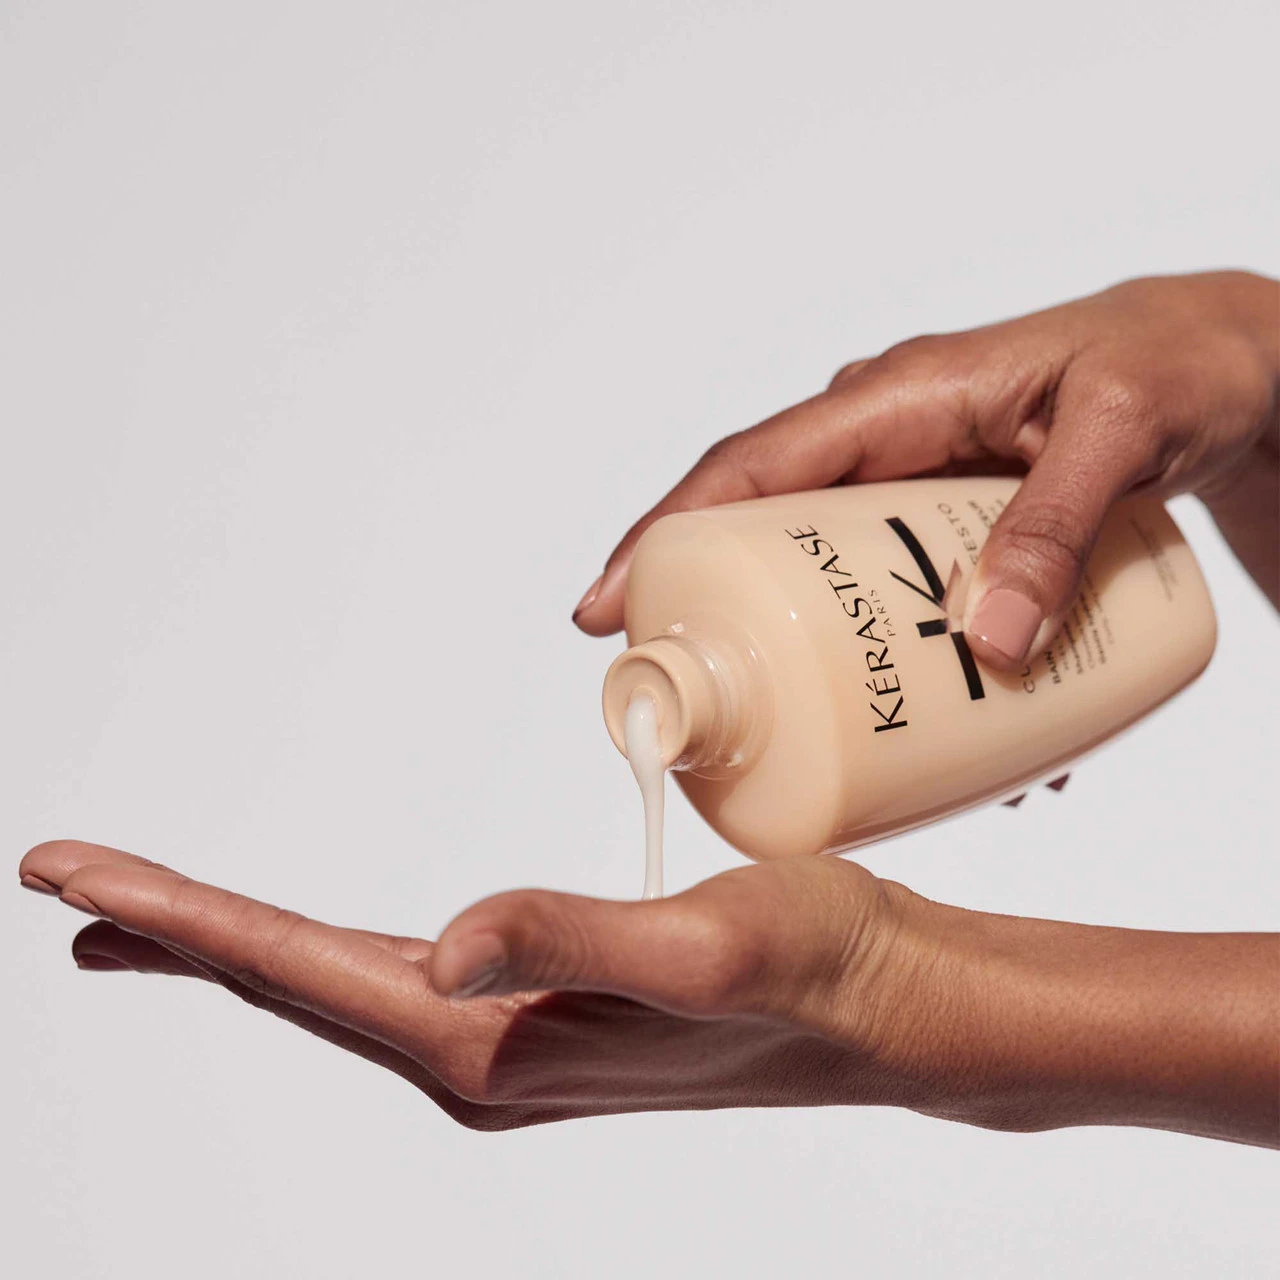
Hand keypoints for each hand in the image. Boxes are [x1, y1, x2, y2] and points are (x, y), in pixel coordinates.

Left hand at [19, 841, 1278, 1143]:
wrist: (884, 1000)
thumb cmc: (812, 971)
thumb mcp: (699, 947)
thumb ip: (568, 942)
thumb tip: (439, 949)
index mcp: (490, 1042)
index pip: (300, 970)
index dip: (177, 919)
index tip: (64, 879)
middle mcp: (480, 1052)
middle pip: (292, 981)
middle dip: (173, 931)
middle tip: (64, 885)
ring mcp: (506, 1036)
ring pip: (332, 983)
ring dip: (233, 946)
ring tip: (145, 919)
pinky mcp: (539, 1007)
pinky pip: (389, 976)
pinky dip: (315, 951)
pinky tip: (310, 948)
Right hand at [573, 270, 1279, 666]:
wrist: (1228, 369)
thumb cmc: (1172, 367)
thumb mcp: (1122, 435)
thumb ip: (1055, 530)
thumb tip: (987, 643)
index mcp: (896, 399)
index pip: (751, 466)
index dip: (667, 534)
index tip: (607, 608)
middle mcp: (886, 441)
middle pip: (763, 532)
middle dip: (715, 613)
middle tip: (688, 699)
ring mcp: (912, 488)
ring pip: (826, 576)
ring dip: (811, 654)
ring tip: (814, 736)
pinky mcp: (947, 528)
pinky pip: (892, 595)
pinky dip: (894, 659)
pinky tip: (935, 728)